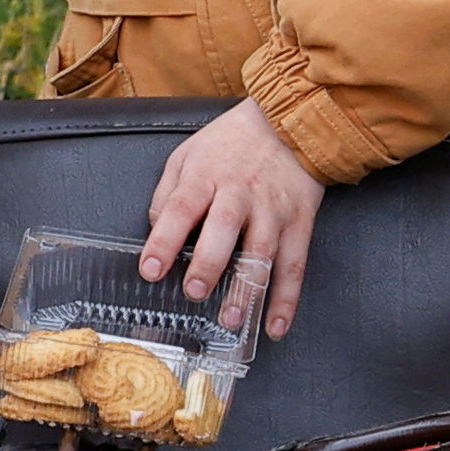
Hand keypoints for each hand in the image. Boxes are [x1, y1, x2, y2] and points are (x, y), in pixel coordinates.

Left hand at [141, 97, 326, 338]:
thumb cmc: (231, 144)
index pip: (182, 208)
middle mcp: (240, 193)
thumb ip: (168, 194)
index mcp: (206, 175)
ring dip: (247, 288)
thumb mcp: (187, 155)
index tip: (150, 269)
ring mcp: (273, 210)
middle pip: (225, 228)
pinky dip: (288, 299)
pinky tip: (276, 325)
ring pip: (262, 251)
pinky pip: (294, 266)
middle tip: (195, 292)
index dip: (164, 239)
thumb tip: (157, 232)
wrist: (287, 124)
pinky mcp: (299, 224)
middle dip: (209, 263)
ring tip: (232, 317)